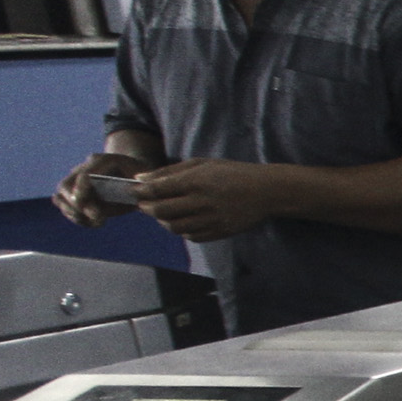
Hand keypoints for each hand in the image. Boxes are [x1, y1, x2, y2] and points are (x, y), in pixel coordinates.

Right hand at [53, 153, 138, 225]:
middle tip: (97, 218)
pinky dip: (75, 216)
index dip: (83, 191)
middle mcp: (83, 168)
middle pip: (65, 186)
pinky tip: (93, 223)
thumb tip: (134, 199)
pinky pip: (64, 205)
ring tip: (96, 223)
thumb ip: (138, 188)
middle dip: (76, 205)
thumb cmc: (141, 179)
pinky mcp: (74, 193)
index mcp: (102, 160)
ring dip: (74, 213)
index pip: (84, 175)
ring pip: (61, 197)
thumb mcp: (145, 181)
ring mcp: (75, 180)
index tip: (86, 207)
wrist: (133, 175)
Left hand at [130, 159, 284, 239]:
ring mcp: (211, 219)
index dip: (140, 192)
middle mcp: (201, 202)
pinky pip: (191, 236)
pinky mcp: (219, 232)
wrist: (266, 191)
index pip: (157, 190)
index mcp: (196, 181)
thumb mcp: (202, 164)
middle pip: (161, 211)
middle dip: (146, 208)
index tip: (134, 191)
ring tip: (162, 214)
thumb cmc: (232, 173)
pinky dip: (181, 231)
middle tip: (143, 204)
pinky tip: (182, 222)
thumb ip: (170, 171)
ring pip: (174, 227)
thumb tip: (141, 178)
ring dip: (162, 221)